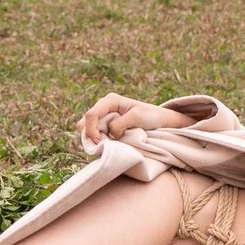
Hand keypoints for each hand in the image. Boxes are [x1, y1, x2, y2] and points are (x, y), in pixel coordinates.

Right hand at [79, 94, 195, 144]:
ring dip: (95, 139)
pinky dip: (100, 141)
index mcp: (110, 100)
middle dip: (90, 135)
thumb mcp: (137, 117)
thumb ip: (120, 124)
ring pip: (87, 130)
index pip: (91, 115)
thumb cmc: (151, 116)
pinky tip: (111, 143)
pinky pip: (95, 135)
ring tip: (110, 143)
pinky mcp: (106, 126)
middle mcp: (104, 106)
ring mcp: (104, 116)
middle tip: (105, 144)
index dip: (91, 130)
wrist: (160, 120)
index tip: (101, 142)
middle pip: (84, 122)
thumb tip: (110, 134)